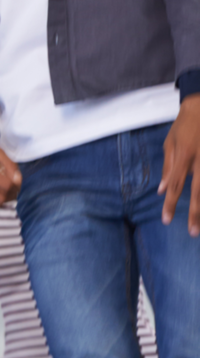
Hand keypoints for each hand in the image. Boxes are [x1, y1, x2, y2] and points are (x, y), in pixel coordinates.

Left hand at [160, 97, 199, 231]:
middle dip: (194, 213)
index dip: (170, 204)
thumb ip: (168, 167)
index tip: (166, 220)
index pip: (175, 186)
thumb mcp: (171, 143)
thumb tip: (162, 190)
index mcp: (184, 156)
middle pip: (197, 191)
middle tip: (191, 232)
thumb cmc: (184, 125)